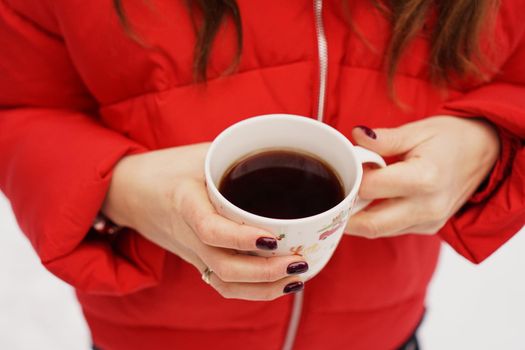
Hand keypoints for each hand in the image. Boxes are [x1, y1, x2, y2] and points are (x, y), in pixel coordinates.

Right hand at [102, 143, 306, 299]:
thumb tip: (285, 156)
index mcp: (185, 202)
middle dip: (265, 273)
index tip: (273, 239)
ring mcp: (192, 252)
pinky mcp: (197, 260)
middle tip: (299, 263)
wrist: (130, 192)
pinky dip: (252, 290)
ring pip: (225, 284)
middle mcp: (187, 234)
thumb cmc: (169, 168)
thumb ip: (236, 156)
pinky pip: (223, 283)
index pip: (211, 229)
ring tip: (296, 279)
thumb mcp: (201, 153)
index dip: (242, 239)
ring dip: (263, 289)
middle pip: (224, 268)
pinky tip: (278, 283)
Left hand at [345, 116, 500, 237]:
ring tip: (354, 193)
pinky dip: (377, 218)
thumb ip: (384, 139)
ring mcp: (430, 221)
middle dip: (346, 212)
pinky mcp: (430, 228)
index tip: (349, 165)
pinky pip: (392, 230)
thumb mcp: (417, 130)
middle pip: (370, 224)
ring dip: (359, 217)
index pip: (370, 188)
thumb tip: (356, 135)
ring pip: (378, 231)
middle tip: (336, 195)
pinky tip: (374, 200)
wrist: (487, 153)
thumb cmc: (451, 139)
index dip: (353, 177)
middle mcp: (428, 207)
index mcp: (424, 178)